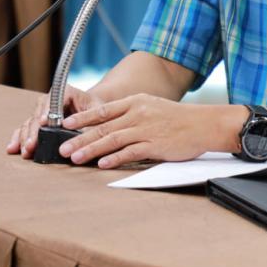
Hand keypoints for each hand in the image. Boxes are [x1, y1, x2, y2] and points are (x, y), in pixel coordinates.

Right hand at [7, 84, 99, 158]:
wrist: (93, 109)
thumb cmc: (98, 110)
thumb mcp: (98, 114)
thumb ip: (89, 123)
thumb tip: (81, 139)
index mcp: (66, 92)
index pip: (54, 100)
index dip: (48, 112)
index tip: (44, 122)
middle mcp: (50, 99)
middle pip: (38, 113)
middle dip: (34, 130)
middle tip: (31, 145)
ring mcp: (42, 111)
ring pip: (30, 122)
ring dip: (25, 137)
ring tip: (25, 151)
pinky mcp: (38, 121)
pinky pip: (26, 128)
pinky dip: (19, 137)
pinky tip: (13, 147)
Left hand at [59, 94, 238, 168]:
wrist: (203, 124)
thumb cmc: (178, 118)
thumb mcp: (152, 107)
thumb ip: (131, 114)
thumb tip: (108, 125)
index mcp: (136, 102)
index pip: (103, 110)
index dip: (83, 118)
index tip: (66, 125)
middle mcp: (138, 114)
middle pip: (103, 127)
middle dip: (80, 138)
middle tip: (63, 148)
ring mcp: (146, 129)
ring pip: (112, 140)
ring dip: (91, 149)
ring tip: (75, 158)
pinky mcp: (155, 145)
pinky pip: (130, 152)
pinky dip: (115, 158)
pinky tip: (102, 164)